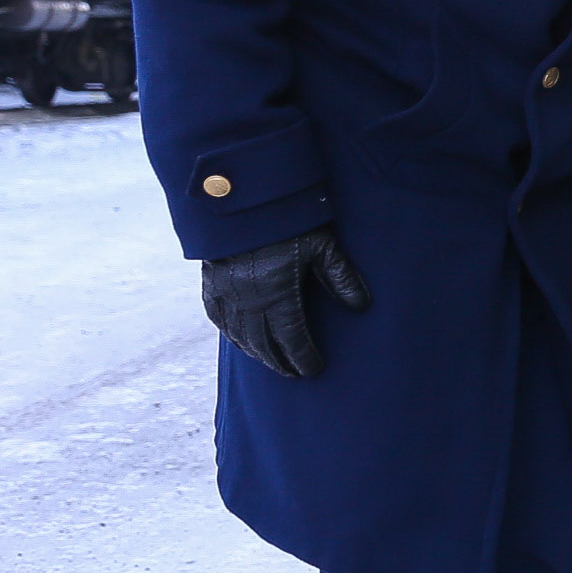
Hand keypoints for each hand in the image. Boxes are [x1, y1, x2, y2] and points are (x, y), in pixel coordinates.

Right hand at [199, 227, 371, 378]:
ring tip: (273, 362)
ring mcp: (225, 293)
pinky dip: (231, 335)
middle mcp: (247, 299)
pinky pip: (218, 319)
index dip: (303, 358)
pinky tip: (241, 341)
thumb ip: (341, 277)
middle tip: (295, 373)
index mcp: (276, 293)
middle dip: (280, 362)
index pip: (291, 339)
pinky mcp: (210, 283)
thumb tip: (361, 306)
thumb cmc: (290, 221)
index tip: (314, 370)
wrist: (245, 200)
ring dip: (256, 353)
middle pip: (263, 344)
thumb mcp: (322, 245)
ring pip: (239, 336)